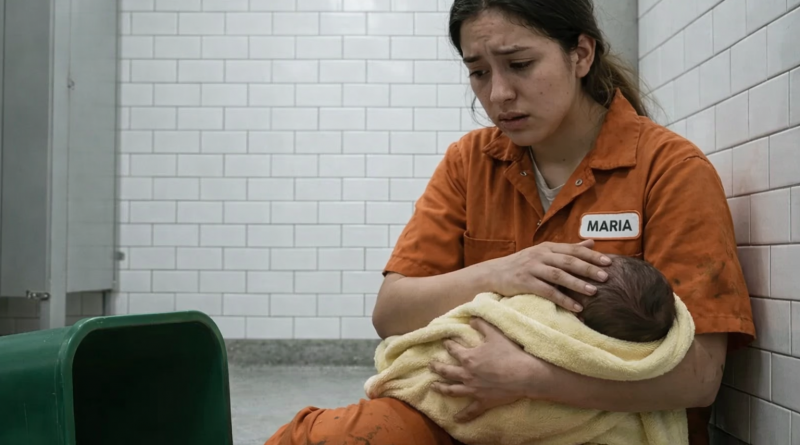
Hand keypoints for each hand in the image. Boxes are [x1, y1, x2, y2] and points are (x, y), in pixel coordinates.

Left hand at [429, 318, 551, 422]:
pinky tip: (455, 419)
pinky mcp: (482, 401)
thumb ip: (482, 324)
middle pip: (447, 371)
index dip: (448, 344)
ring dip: (441, 388)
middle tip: (431, 365)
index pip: (453, 349)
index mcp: (469, 358)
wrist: (524, 374)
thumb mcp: (495, 334)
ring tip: (433, 387)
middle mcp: (467, 375)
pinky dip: (462, 415)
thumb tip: (472, 318)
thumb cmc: (509, 353)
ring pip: (452, 390)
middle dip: (437, 367)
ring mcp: (473, 390)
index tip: (444, 342)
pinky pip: (470, 410)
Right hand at [484, 239, 610, 311]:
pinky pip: (547, 292)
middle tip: (606, 277)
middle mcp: (540, 255)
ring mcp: (532, 268)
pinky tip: (576, 308)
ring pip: (558, 275)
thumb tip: (592, 243)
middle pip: (568, 261)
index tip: (609, 262)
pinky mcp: (525, 282)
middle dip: (588, 269)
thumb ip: (568, 249)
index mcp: (547, 247)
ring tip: (594, 292)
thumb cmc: (523, 264)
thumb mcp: (544, 253)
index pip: (573, 249)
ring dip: (577, 284)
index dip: (591, 256)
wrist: (494, 273)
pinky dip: (563, 300)